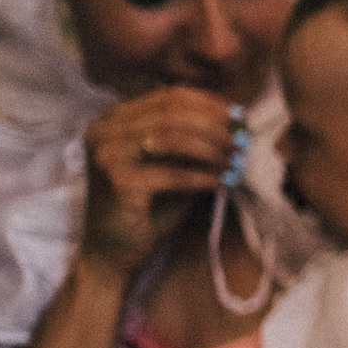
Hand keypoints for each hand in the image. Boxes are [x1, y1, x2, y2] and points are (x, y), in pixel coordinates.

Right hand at [79, 87, 241, 275]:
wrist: (111, 251)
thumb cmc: (146, 207)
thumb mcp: (170, 164)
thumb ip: (191, 142)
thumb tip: (236, 122)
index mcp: (113, 119)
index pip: (168, 96)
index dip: (209, 104)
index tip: (240, 117)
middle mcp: (103, 131)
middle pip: (172, 113)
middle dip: (215, 126)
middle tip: (243, 140)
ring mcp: (106, 155)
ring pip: (172, 138)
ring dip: (211, 149)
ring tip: (236, 161)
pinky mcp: (117, 182)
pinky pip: (172, 173)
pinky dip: (202, 176)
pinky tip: (222, 182)